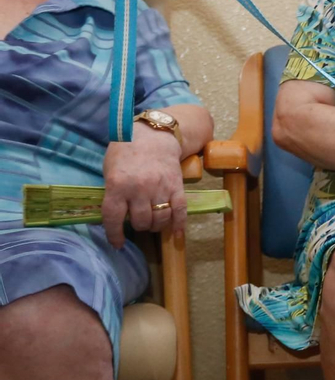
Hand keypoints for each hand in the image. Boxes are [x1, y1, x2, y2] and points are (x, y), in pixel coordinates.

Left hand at [101, 125, 184, 248]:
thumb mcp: (110, 169)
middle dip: (139, 226)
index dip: (114, 235)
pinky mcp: (177, 187)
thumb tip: (115, 216)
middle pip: (140, 221)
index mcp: (118, 185)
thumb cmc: (126, 151)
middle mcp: (139, 189)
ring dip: (156, 226)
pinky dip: (178, 225)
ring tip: (153, 223)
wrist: (154, 135)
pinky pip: (180, 212)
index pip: (113, 218)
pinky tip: (176, 233)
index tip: (117, 244)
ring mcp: (160, 189)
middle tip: (138, 223)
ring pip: (159, 220)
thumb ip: (112, 192)